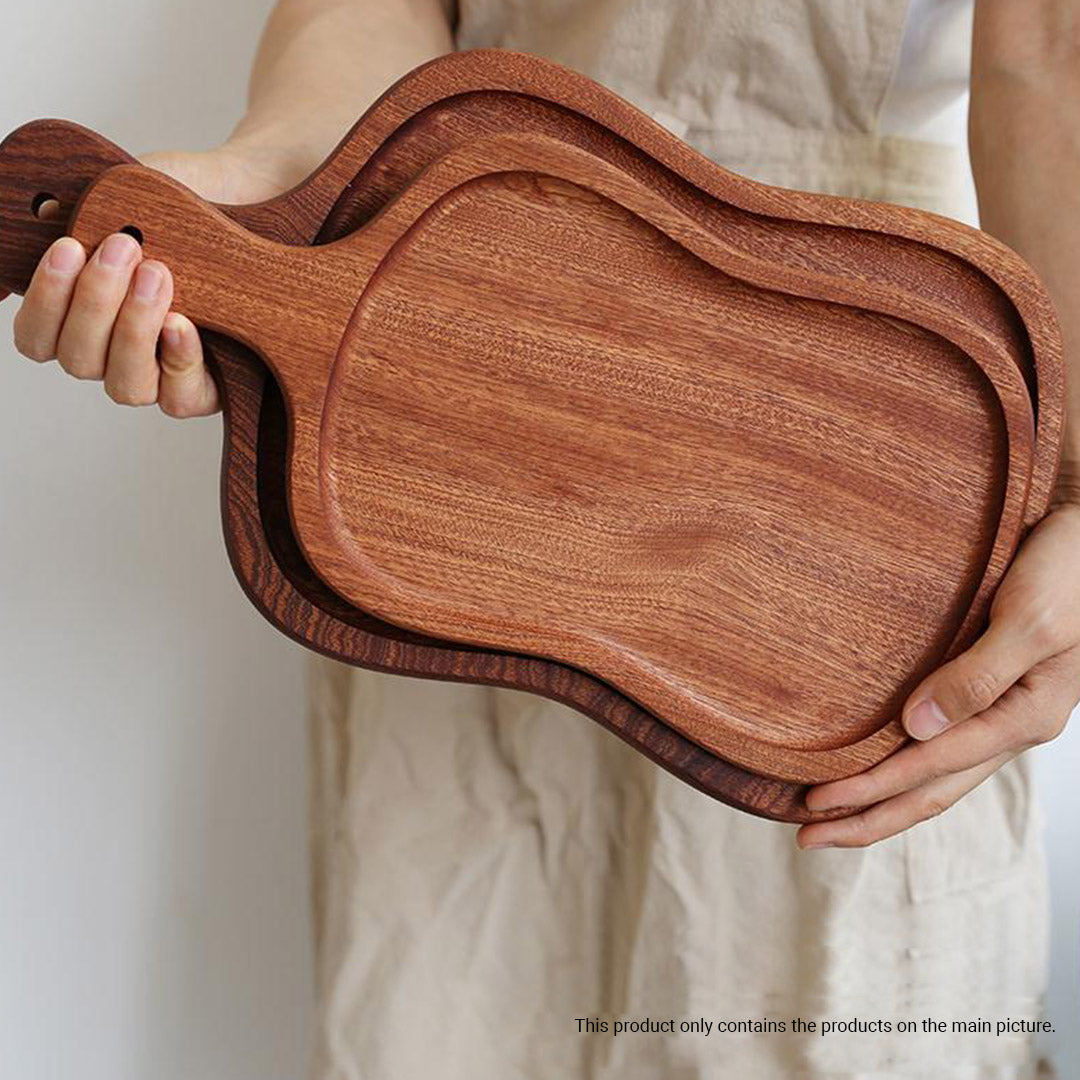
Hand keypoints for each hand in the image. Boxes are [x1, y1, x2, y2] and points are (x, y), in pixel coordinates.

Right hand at [11, 140, 296, 416]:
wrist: (248, 202)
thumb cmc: (181, 209)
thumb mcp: (127, 202)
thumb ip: (85, 215)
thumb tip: (47, 219)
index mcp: (82, 320)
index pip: (38, 336)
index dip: (46, 301)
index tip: (69, 246)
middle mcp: (114, 357)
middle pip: (80, 361)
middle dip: (96, 302)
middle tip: (123, 248)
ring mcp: (159, 379)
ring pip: (125, 386)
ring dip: (133, 329)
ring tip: (159, 275)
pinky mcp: (204, 391)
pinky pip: (179, 399)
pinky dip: (178, 360)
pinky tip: (182, 324)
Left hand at [797, 484, 1079, 847]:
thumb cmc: (1070, 570)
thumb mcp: (1032, 621)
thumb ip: (978, 677)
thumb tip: (916, 729)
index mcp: (1023, 716)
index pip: (931, 768)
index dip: (870, 789)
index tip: (815, 802)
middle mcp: (1011, 725)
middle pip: (932, 792)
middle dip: (869, 818)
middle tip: (807, 838)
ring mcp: (1002, 713)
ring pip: (937, 776)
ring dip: (883, 801)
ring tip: (832, 816)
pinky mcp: (992, 692)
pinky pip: (943, 746)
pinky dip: (902, 766)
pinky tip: (874, 765)